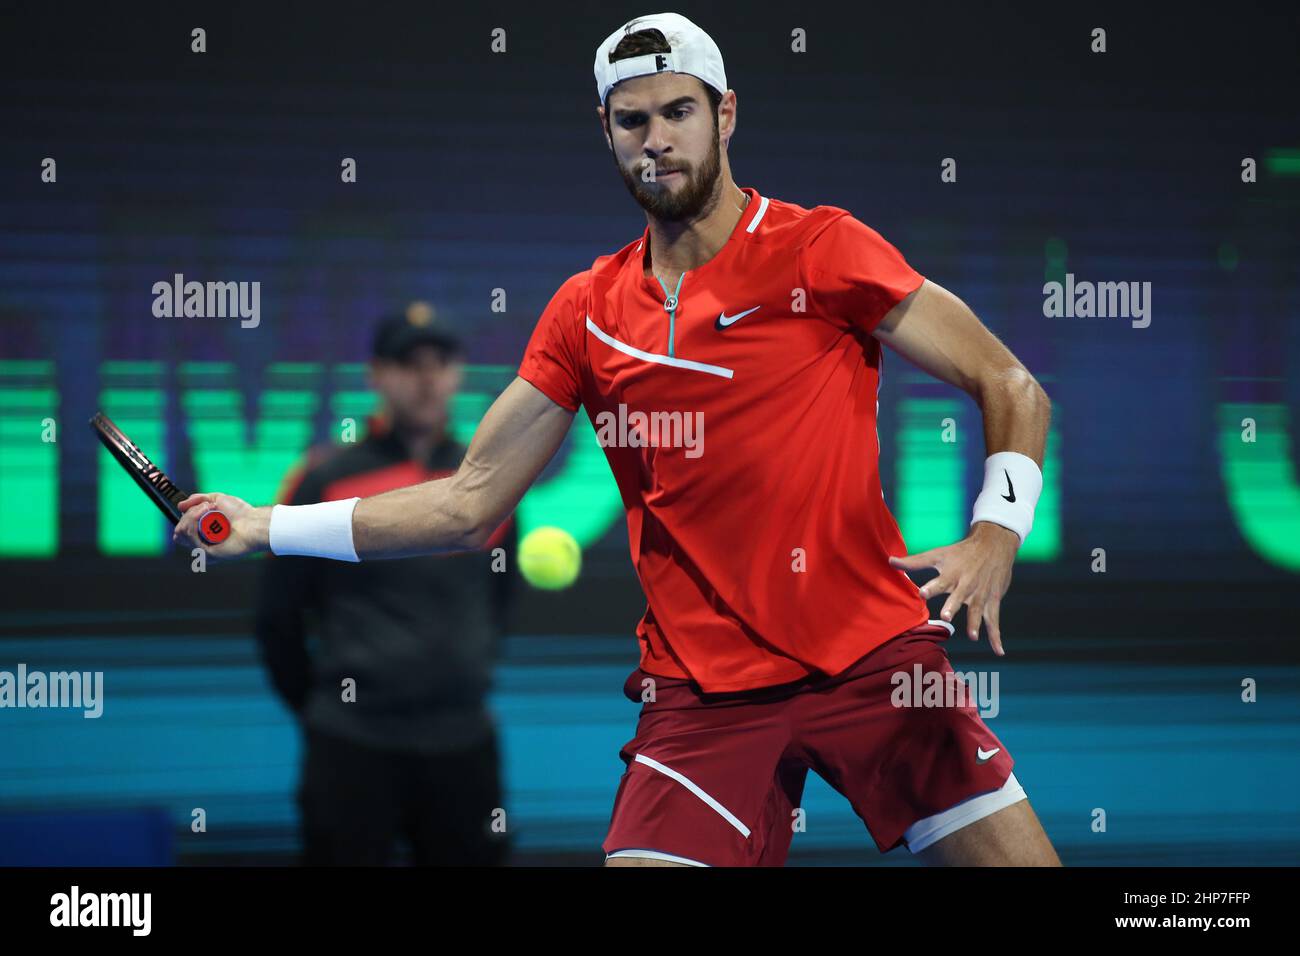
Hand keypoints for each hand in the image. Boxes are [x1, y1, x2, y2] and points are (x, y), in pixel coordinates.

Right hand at [172, 492, 270, 560]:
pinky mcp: (208, 554)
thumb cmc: (241, 512)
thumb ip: (197, 500)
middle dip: (189, 514)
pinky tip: (207, 514)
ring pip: (181, 532)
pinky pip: (190, 537)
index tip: (196, 506)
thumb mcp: (217, 499)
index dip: (185, 516)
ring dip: (192, 516)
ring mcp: (204, 549)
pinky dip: (195, 523)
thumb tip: (179, 505)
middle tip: (207, 506)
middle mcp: (202, 543)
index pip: (182, 529)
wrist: (253, 522)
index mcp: (204, 533)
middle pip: (179, 530)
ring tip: (210, 508)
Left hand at [888, 521, 1019, 654]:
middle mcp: (966, 584)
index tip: (922, 593)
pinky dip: (996, 637)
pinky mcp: (992, 601)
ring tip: (972, 636)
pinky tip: (999, 651)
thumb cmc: (961, 552)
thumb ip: (914, 562)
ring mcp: (980, 594)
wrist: (994, 544)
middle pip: (959, 596)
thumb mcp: (939, 554)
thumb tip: (889, 561)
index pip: (940, 580)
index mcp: (952, 573)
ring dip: (975, 622)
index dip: (931, 587)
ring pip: (978, 610)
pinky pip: (994, 621)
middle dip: (952, 605)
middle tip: (945, 615)